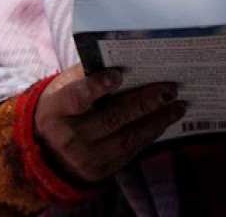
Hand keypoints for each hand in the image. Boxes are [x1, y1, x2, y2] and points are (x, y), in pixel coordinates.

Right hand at [34, 64, 186, 182]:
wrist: (47, 149)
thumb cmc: (64, 106)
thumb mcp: (65, 87)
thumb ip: (89, 74)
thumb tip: (127, 55)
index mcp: (56, 110)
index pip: (77, 98)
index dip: (97, 86)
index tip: (118, 74)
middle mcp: (68, 138)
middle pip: (110, 119)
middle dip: (143, 103)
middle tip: (169, 89)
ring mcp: (85, 159)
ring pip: (126, 138)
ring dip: (156, 120)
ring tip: (178, 105)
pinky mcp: (100, 171)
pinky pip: (131, 151)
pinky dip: (151, 134)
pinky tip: (165, 120)